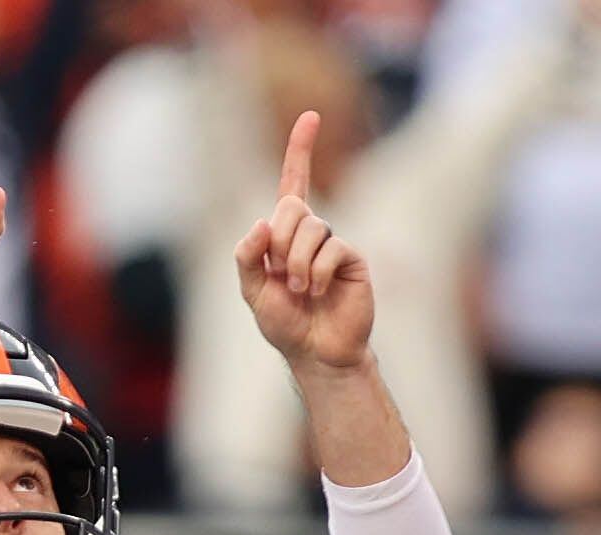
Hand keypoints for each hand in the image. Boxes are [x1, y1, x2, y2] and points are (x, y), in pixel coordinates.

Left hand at [234, 112, 372, 371]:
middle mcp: (311, 233)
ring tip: (299, 291)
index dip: (300, 151)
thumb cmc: (284, 324)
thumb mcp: (252, 291)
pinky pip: (331, 249)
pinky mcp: (352, 258)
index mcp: (284, 235)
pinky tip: (317, 292)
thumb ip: (248, 257)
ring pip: (311, 228)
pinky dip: (316, 273)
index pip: (293, 184)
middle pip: (291, 208)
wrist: (315, 352)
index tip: (311, 116)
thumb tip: (262, 221)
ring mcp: (333, 243)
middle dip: (279, 242)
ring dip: (296, 264)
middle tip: (281, 276)